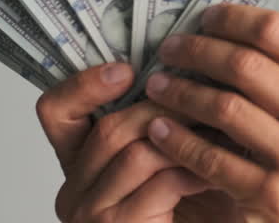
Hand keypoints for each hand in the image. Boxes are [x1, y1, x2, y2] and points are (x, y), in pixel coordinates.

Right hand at [35, 62, 214, 221]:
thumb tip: (180, 71)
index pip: (57, 111)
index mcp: (79, 162)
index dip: (84, 85)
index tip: (125, 70)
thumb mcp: (161, 158)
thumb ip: (154, 123)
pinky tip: (215, 173)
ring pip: (136, 153)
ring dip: (186, 140)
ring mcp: (91, 212)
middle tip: (207, 98)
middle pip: (108, 129)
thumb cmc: (182, 209)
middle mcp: (74, 188)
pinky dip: (194, 173)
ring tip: (221, 134)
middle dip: (164, 109)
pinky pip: (160, 184)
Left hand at [142, 4, 278, 222]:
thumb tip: (245, 15)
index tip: (207, 18)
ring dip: (181, 92)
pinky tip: (160, 126)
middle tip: (172, 47)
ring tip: (159, 83)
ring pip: (224, 109)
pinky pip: (210, 158)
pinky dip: (178, 139)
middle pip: (247, 67)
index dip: (234, 19)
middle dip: (199, 51)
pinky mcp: (271, 196)